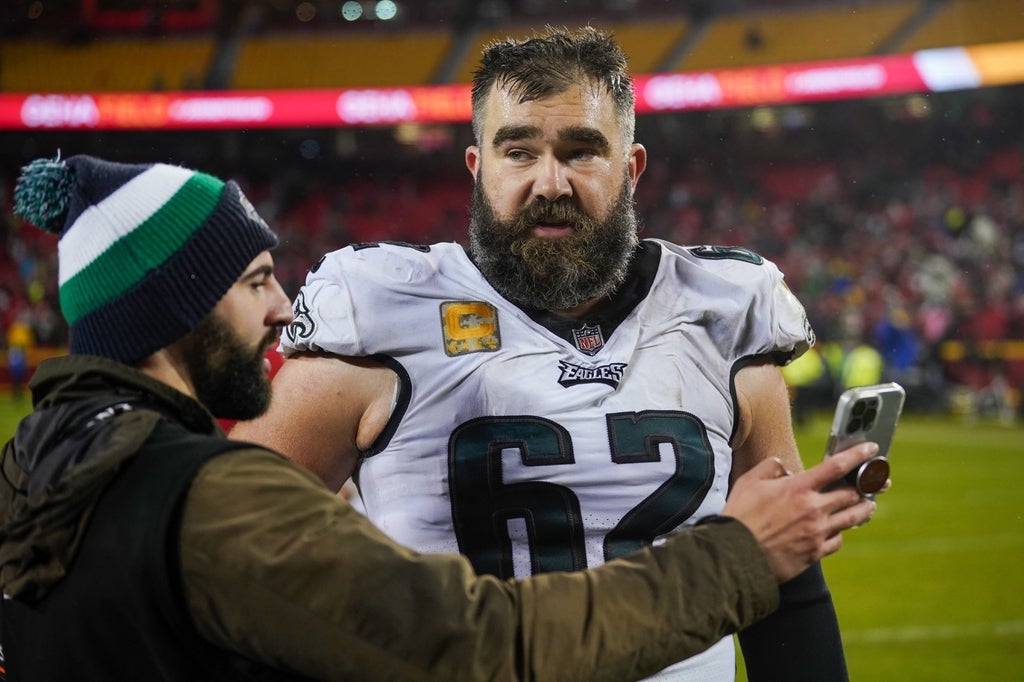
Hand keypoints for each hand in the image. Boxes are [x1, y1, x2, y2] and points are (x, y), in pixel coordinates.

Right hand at [722, 442, 878, 582]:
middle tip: (875, 481)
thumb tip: (783, 466)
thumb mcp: (749, 482)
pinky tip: (838, 530)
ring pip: (853, 518)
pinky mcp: (815, 553)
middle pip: (852, 494)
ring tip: (869, 505)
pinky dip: (840, 533)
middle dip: (866, 486)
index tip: (871, 449)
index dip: (857, 455)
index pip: (836, 466)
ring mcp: (816, 532)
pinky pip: (838, 540)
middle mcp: (813, 509)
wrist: (736, 554)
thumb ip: (770, 467)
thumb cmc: (740, 516)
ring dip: (864, 509)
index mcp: (798, 488)